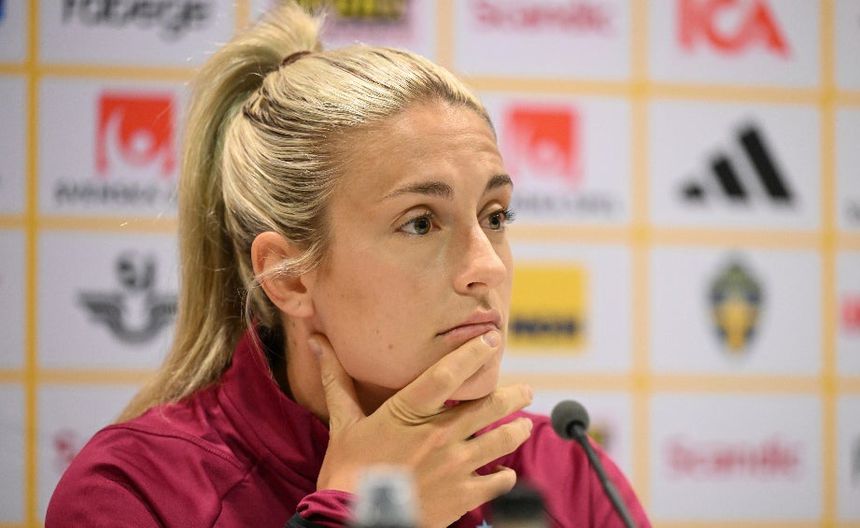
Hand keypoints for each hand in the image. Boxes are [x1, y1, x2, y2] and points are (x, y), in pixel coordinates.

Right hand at [310, 331, 533, 527]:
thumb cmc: (346, 471)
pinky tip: (504, 472)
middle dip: (512, 395)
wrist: (352, 522)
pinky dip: (504, 476)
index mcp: (409, 412)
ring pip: (500, 440)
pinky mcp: (462, 496)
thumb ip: (337, 380)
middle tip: (526, 390)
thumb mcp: (343, 423)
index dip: (473, 353)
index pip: (448, 373)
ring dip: (516, 431)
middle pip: (487, 406)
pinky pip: (497, 482)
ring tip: (525, 425)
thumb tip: (318, 341)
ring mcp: (454, 466)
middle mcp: (439, 435)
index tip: (492, 340)